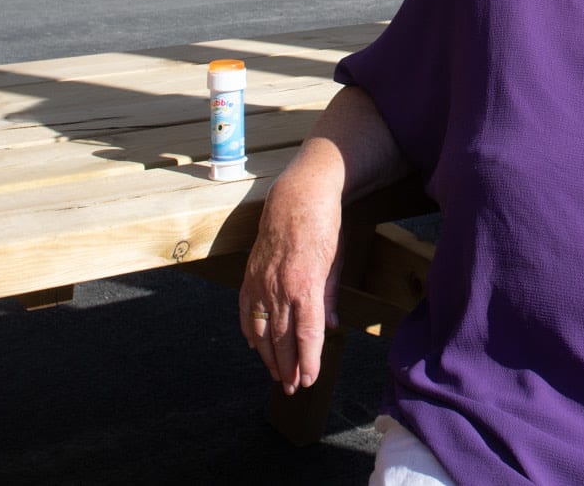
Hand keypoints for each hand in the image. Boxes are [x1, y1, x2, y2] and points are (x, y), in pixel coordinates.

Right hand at [240, 162, 343, 393]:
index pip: (307, 334)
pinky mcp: (250, 276)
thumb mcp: (336, 262)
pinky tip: (255, 345)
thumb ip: (329, 297)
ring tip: (277, 374)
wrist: (297, 197)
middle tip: (294, 387)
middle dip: (289, 367)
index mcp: (306, 285)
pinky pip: (247, 311)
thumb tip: (329, 328)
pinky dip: (251, 331)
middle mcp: (280, 288)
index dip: (308, 361)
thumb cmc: (324, 228)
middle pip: (283, 339)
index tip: (310, 380)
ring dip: (269, 356)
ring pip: (263, 330)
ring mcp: (261, 282)